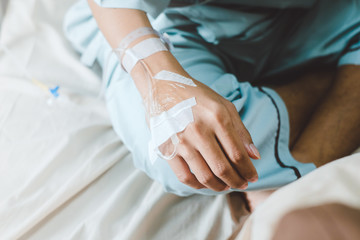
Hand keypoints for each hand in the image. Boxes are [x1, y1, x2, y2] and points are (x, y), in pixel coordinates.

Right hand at [149, 75, 260, 190]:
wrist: (163, 86)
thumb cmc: (196, 96)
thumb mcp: (224, 106)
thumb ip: (241, 131)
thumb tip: (255, 156)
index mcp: (218, 117)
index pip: (237, 154)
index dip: (248, 171)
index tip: (253, 177)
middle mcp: (199, 130)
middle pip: (222, 168)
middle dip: (237, 181)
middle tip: (242, 185)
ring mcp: (181, 141)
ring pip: (205, 176)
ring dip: (219, 186)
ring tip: (226, 186)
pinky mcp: (167, 149)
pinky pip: (184, 176)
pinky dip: (197, 185)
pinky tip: (205, 183)